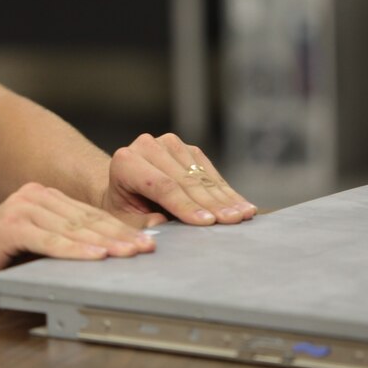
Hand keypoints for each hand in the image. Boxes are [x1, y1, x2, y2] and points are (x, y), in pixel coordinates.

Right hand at [0, 182, 156, 301]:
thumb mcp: (36, 247)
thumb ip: (63, 242)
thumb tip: (106, 250)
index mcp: (41, 197)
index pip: (88, 214)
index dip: (118, 228)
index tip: (145, 241)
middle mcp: (33, 196)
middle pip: (85, 219)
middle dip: (119, 235)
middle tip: (146, 248)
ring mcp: (21, 207)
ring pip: (72, 229)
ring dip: (104, 244)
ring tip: (129, 254)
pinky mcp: (10, 225)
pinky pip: (50, 241)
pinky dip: (76, 250)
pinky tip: (96, 256)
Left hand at [103, 133, 256, 227]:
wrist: (125, 189)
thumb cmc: (125, 208)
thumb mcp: (126, 220)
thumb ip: (140, 223)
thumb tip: (160, 224)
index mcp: (125, 162)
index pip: (162, 185)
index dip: (186, 204)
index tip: (208, 222)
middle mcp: (146, 146)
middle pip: (185, 178)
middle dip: (211, 203)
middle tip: (233, 221)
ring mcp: (169, 143)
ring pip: (200, 173)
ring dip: (224, 197)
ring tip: (243, 215)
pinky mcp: (187, 148)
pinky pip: (209, 170)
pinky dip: (225, 190)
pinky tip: (241, 205)